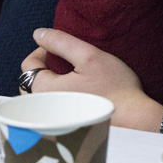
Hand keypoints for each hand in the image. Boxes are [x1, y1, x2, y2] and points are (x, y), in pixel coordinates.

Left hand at [21, 28, 162, 132]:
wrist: (134, 120)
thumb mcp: (89, 56)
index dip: (41, 50)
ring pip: (39, 98)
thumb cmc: (115, 88)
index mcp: (46, 90)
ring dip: (48, 84)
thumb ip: (62, 43)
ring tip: (70, 76)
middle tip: (63, 60)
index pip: (28, 66)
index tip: (58, 47)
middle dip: (42, 68)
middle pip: (29, 84)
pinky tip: (76, 93)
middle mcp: (45, 109)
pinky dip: (56, 98)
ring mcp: (54, 122)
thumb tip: (38, 33)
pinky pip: (50, 110)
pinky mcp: (65, 128)